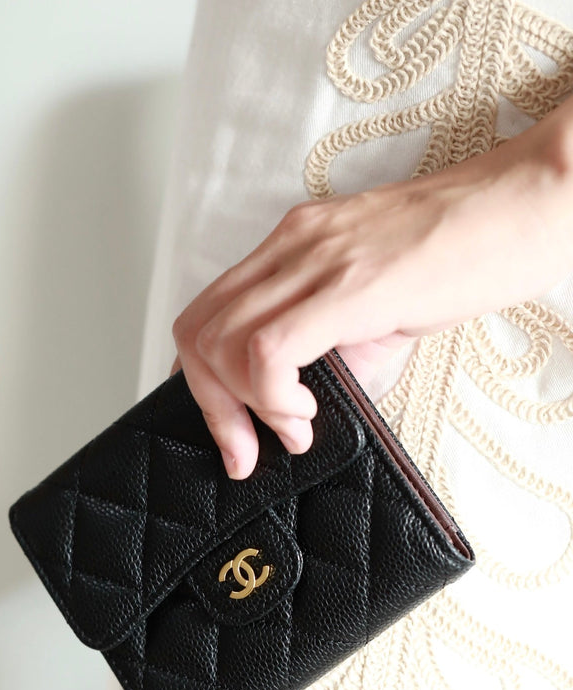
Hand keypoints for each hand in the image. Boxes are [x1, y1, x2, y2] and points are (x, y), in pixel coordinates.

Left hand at [169, 117, 572, 479]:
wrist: (524, 208)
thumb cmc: (461, 253)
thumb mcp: (376, 307)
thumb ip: (330, 353)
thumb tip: (297, 413)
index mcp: (290, 246)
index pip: (206, 315)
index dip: (202, 384)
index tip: (230, 431)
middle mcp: (290, 246)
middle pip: (198, 331)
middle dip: (211, 408)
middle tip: (247, 449)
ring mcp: (315, 261)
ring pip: (220, 341)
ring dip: (244, 405)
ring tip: (296, 426)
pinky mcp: (349, 286)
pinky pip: (268, 350)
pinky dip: (272, 396)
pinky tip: (308, 411)